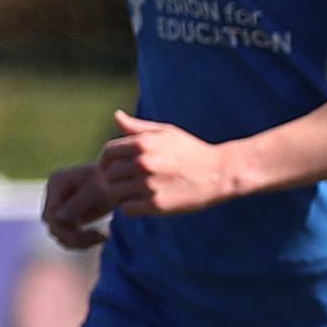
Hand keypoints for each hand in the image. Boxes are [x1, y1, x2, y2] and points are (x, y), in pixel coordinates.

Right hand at [40, 161, 113, 250]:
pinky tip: (101, 236)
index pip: (51, 214)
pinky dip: (82, 240)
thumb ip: (78, 202)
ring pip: (58, 233)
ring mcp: (59, 204)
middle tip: (100, 237)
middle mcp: (54, 193)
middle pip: (53, 225)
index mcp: (56, 182)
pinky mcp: (68, 215)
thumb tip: (57, 218)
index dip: (66, 229)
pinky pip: (67, 235)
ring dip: (78, 241)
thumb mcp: (98, 190)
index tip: (94, 234)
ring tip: (102, 237)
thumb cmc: (114, 180)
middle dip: (74, 236)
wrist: (126, 180)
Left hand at [95, 110, 240, 216]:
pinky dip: (131, 208)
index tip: (113, 167)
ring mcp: (149, 185)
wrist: (220, 173)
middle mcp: (143, 163)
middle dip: (115, 179)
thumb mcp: (166, 133)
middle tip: (127, 182)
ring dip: (121, 195)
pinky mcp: (156, 205)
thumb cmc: (190, 151)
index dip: (106, 160)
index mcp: (143, 143)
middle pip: (109, 175)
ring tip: (134, 193)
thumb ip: (137, 128)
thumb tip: (116, 116)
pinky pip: (127, 210)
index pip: (108, 152)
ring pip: (115, 194)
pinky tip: (143, 203)